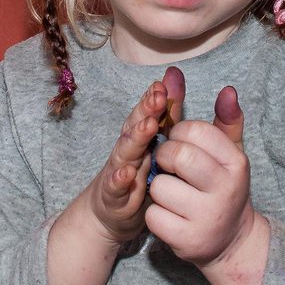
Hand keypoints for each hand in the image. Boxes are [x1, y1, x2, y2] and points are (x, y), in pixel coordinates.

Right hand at [82, 67, 184, 245]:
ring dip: (135, 138)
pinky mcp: (114, 195)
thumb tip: (174, 72)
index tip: (163, 84)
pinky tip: (126, 173)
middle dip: (145, 111)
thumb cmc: (139, 173)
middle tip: (158, 97)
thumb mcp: (155, 142)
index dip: (152, 98)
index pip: (145, 113)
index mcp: (140, 135)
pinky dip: (119, 179)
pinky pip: (116, 186)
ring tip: (147, 126)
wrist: (110, 212)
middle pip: (135, 126)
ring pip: (125, 152)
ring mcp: (119, 170)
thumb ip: (167, 110)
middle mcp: (128, 148)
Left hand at [145, 85, 256, 266]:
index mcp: (236, 162)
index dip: (177, 131)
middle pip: (177, 156)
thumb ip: (226, 120)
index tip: (179, 141)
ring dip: (158, 187)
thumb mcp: (230, 154)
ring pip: (160, 186)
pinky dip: (155, 213)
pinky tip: (170, 214)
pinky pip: (153, 216)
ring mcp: (207, 217)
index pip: (196, 130)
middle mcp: (226, 189)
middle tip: (168, 165)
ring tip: (173, 193)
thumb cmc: (223, 187)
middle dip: (163, 156)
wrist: (231, 241)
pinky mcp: (188, 240)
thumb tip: (228, 90)